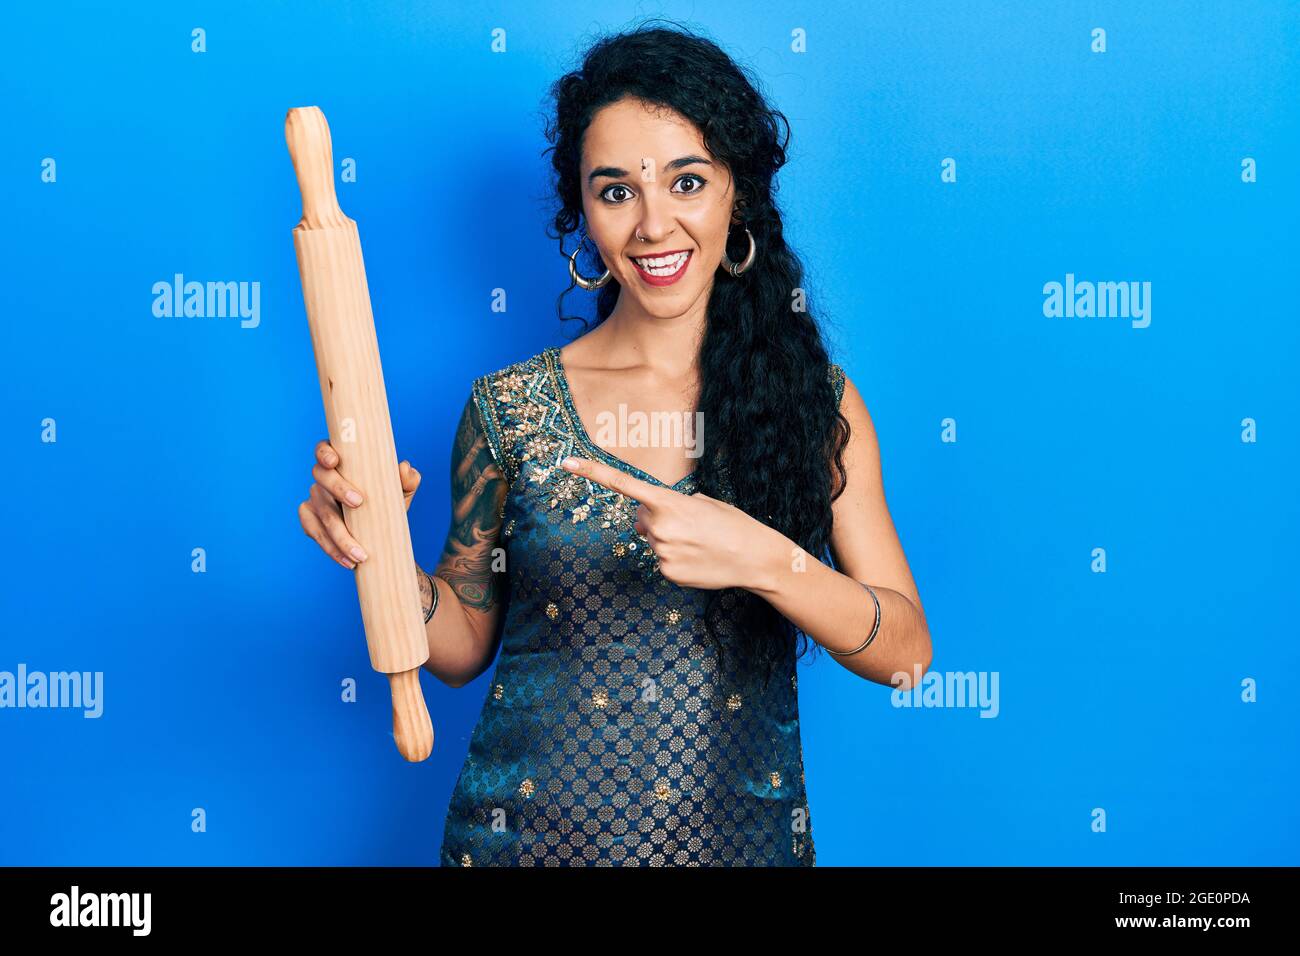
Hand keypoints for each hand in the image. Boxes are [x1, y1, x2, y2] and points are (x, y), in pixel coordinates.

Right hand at [297, 438, 421, 569]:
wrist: (384, 530)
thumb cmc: (388, 500)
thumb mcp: (402, 491)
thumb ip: (408, 479)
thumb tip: (405, 467)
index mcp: (341, 461)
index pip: (324, 448)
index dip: (324, 452)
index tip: (335, 461)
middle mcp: (323, 477)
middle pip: (320, 477)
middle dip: (338, 489)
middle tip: (359, 502)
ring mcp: (314, 499)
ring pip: (320, 512)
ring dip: (338, 534)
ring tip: (360, 554)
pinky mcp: (310, 520)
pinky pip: (315, 533)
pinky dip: (331, 548)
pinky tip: (347, 561)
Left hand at [559, 455, 778, 590]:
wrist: (754, 557)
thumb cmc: (731, 524)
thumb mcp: (703, 502)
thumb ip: (666, 506)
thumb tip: (640, 522)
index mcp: (668, 502)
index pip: (622, 484)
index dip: (592, 471)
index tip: (566, 462)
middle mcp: (659, 526)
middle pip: (642, 518)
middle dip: (658, 518)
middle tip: (690, 524)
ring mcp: (662, 552)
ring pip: (652, 540)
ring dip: (669, 539)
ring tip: (699, 542)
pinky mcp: (667, 572)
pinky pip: (661, 560)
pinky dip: (675, 558)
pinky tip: (697, 558)